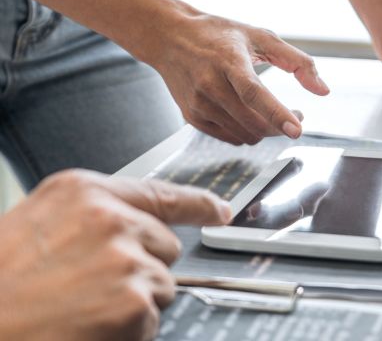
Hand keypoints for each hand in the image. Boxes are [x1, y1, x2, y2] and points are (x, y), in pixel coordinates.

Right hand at [0, 169, 231, 340]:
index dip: (198, 204)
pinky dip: (128, 331)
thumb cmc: (2, 282)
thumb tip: (137, 227)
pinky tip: (87, 326)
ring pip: (161, 284)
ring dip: (133, 301)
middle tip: (91, 285)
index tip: (221, 211)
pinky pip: (151, 319)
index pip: (161, 193)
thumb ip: (91, 218)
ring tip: (80, 307)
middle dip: (142, 267)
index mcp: (84, 192)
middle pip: (166, 245)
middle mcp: (111, 218)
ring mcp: (126, 259)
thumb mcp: (39, 225)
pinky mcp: (134, 302)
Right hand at [139, 12, 329, 144]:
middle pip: (253, 121)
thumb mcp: (261, 36)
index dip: (277, 113)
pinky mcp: (192, 117)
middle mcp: (210, 84)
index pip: (254, 92)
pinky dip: (248, 132)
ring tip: (274, 114)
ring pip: (246, 135)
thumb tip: (323, 91)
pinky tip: (250, 115)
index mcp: (229, 61)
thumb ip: (297, 61)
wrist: (169, 37)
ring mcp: (198, 104)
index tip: (297, 129)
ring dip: (267, 131)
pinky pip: (232, 138)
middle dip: (282, 126)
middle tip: (296, 116)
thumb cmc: (220, 35)